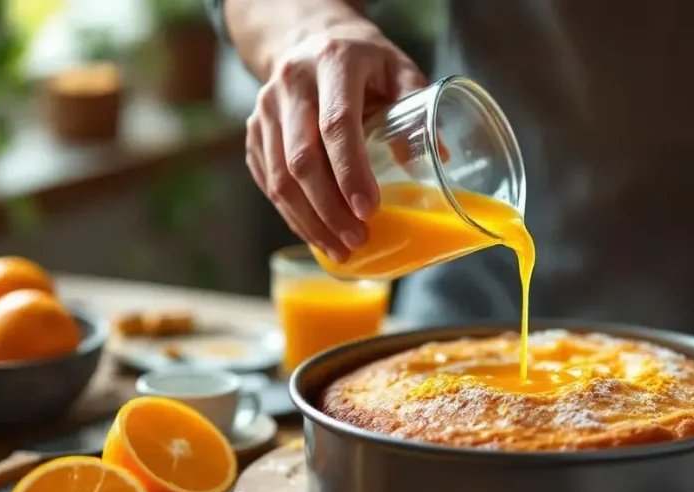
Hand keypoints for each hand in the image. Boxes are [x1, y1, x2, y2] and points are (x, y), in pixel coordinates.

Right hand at [246, 18, 425, 261]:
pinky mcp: (253, 132)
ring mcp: (265, 108)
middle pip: (302, 160)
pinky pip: (268, 182)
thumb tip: (440, 159)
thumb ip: (418, 106)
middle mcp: (291, 83)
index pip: (336, 126)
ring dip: (310, 221)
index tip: (369, 210)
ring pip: (279, 178)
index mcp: (333, 62)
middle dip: (330, 209)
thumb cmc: (365, 62)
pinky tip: (318, 234)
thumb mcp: (399, 70)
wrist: (311, 40)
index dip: (351, 173)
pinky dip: (293, 215)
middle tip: (358, 239)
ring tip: (341, 249)